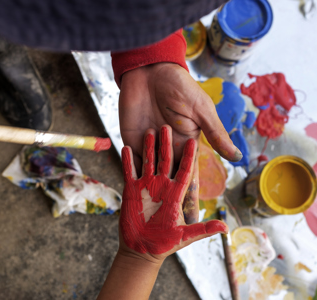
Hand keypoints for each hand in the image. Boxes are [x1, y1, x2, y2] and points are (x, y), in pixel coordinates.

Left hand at [119, 63, 241, 221]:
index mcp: (186, 144)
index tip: (194, 219)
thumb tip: (237, 157)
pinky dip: (131, 178)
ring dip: (149, 196)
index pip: (189, 177)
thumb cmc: (179, 87)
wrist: (149, 71)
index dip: (191, 198)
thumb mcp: (201, 111)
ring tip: (148, 218)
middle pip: (169, 182)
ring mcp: (148, 146)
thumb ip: (215, 134)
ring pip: (149, 176)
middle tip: (169, 228)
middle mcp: (167, 149)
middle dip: (170, 204)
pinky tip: (129, 195)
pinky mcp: (131, 139)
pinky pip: (131, 163)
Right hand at [120, 125, 227, 261]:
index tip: (192, 141)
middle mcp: (161, 186)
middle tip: (166, 126)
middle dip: (165, 144)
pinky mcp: (131, 190)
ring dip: (147, 147)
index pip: (184, 171)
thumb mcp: (183, 236)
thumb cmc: (163, 245)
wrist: (141, 249)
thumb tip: (225, 228)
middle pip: (164, 161)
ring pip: (147, 161)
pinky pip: (129, 171)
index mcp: (175, 193)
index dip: (188, 156)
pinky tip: (126, 147)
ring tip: (148, 131)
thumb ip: (202, 230)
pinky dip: (127, 160)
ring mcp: (146, 186)